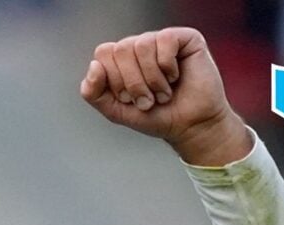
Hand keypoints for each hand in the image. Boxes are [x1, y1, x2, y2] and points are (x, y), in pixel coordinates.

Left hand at [80, 27, 251, 164]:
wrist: (189, 127)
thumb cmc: (157, 118)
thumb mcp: (117, 111)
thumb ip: (95, 94)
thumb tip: (93, 67)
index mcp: (122, 61)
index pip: (103, 53)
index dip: (114, 80)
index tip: (128, 100)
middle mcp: (140, 47)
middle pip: (120, 49)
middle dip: (133, 84)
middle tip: (147, 101)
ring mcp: (161, 40)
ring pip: (142, 45)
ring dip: (152, 80)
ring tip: (163, 94)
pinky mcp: (184, 38)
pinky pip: (165, 41)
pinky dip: (167, 67)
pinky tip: (176, 77)